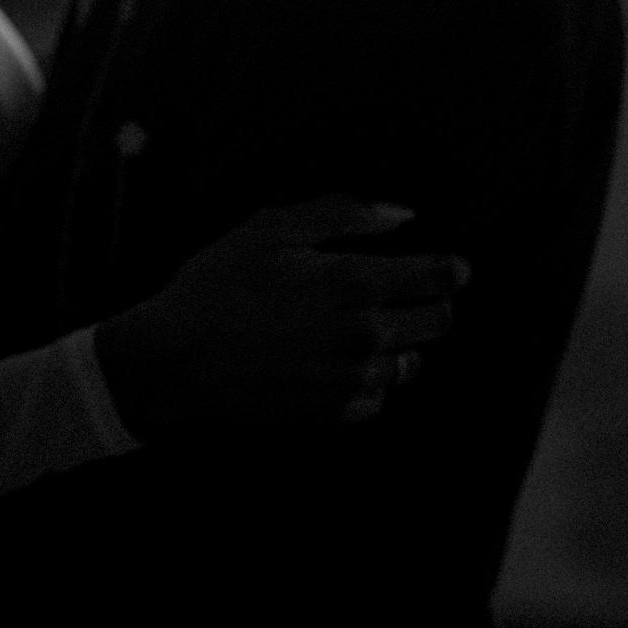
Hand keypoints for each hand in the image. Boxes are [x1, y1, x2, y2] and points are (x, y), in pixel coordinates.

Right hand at [94, 195, 469, 436]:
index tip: (449, 266)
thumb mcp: (271, 228)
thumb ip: (344, 214)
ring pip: (410, 364)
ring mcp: (350, 380)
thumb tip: (402, 215)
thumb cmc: (219, 285)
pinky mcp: (333, 413)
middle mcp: (363, 336)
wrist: (176, 358)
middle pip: (439, 323)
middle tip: (405, 293)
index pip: (440, 278)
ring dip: (399, 344)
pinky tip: (339, 362)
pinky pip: (377, 398)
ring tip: (361, 328)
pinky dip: (370, 380)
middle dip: (433, 303)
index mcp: (353, 284)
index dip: (451, 268)